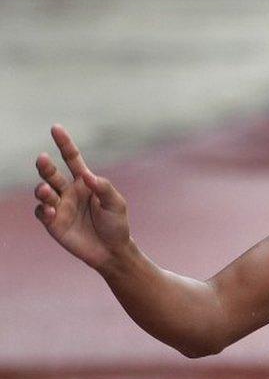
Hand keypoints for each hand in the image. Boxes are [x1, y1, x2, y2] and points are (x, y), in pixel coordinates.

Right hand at [33, 124, 132, 272]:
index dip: (64, 143)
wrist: (111, 250)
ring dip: (42, 189)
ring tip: (46, 191)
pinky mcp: (52, 222)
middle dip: (46, 166)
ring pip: (43, 191)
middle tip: (43, 159)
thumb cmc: (116, 224)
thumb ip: (104, 188)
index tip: (56, 127)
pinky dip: (43, 209)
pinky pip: (42, 212)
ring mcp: (59, 206)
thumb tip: (87, 175)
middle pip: (52, 173)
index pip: (72, 159)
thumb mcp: (116, 204)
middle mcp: (69, 191)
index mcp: (85, 182)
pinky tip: (50, 211)